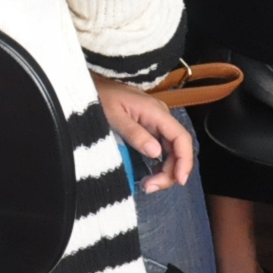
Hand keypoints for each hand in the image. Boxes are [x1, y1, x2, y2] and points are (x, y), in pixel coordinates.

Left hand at [94, 75, 193, 191]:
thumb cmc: (99, 96)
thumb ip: (134, 133)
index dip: (185, 160)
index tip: (179, 180)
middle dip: (170, 172)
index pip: (181, 138)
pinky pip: (161, 149)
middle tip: (151, 187)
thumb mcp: (113, 115)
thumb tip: (156, 154)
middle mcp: (161, 117)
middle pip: (178, 148)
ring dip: (164, 171)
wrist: (87, 85)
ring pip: (171, 151)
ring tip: (148, 185)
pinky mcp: (148, 127)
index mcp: (156, 112)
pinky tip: (149, 175)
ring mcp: (155, 122)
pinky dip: (158, 165)